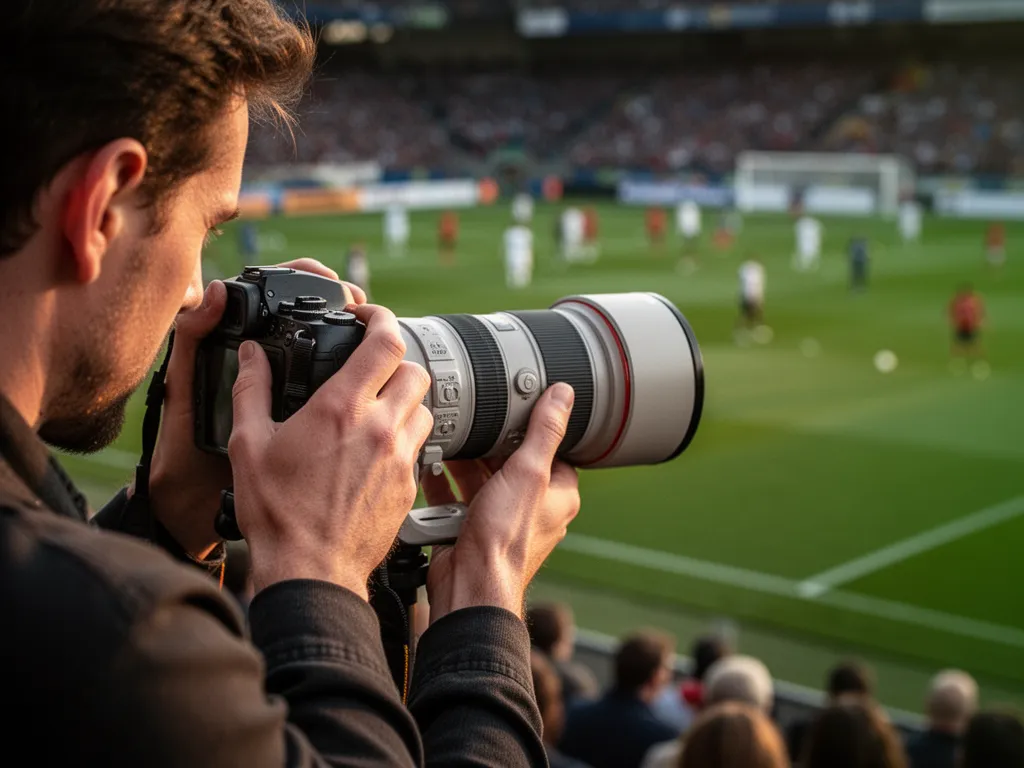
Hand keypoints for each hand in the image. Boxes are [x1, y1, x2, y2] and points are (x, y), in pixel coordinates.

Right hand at [229, 304, 433, 598]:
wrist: (311, 571)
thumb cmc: (277, 513)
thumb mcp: (250, 444)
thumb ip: (252, 390)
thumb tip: (251, 355)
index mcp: (342, 408)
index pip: (386, 340)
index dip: (381, 317)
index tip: (366, 316)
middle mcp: (380, 427)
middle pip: (415, 369)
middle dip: (395, 361)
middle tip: (371, 369)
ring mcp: (400, 457)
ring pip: (424, 407)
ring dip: (405, 400)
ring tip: (375, 410)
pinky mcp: (409, 485)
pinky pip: (420, 446)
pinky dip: (404, 438)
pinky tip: (376, 450)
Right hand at [421, 383, 580, 619]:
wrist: (469, 584)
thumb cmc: (505, 539)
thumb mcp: (529, 473)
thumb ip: (544, 432)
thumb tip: (564, 396)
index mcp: (558, 496)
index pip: (554, 451)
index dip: (536, 430)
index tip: (517, 410)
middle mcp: (532, 509)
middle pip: (512, 462)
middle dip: (492, 444)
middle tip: (476, 421)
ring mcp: (500, 520)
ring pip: (483, 479)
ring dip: (465, 462)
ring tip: (451, 439)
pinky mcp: (472, 528)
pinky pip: (457, 498)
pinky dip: (444, 482)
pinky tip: (431, 466)